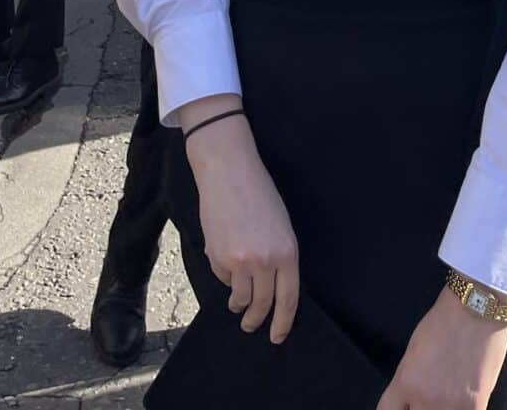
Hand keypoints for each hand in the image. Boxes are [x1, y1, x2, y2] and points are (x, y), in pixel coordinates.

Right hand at [185, 106, 299, 342]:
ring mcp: (240, 261)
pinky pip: (222, 278)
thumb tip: (272, 287)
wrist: (229, 170)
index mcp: (288, 252)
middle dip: (257, 320)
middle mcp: (265, 261)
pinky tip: (224, 259)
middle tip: (251, 326)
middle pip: (263, 304)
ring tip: (236, 304)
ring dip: (238, 304)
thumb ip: (279, 257)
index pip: (288, 299)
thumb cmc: (258, 193)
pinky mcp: (218, 257)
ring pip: (240, 298)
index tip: (277, 335)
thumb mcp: (281, 226)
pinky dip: (223, 276)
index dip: (283, 322)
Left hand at [377, 286, 506, 409]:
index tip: (404, 406)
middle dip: (417, 407)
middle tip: (428, 396)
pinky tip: (463, 400)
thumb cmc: (443, 323)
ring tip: (447, 395)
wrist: (476, 310)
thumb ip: (407, 382)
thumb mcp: (412, 352)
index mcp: (405, 382)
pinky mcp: (476, 407)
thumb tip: (409, 402)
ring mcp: (451, 407)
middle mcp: (425, 399)